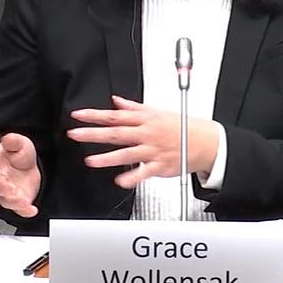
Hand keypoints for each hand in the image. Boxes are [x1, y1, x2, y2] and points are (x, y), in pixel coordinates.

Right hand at [0, 133, 40, 217]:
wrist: (26, 166)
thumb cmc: (17, 155)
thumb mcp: (19, 143)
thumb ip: (13, 141)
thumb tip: (6, 140)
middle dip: (3, 189)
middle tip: (10, 189)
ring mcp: (7, 193)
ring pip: (5, 200)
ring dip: (13, 202)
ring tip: (22, 202)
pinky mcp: (18, 200)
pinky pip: (19, 209)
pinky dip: (25, 212)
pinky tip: (31, 210)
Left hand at [67, 95, 218, 188]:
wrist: (206, 142)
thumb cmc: (182, 127)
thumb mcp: (158, 112)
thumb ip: (134, 108)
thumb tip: (116, 101)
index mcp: (145, 119)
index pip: (116, 116)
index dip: (95, 115)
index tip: (78, 115)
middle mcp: (147, 134)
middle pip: (117, 133)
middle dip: (94, 134)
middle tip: (75, 134)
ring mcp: (153, 150)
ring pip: (127, 153)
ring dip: (108, 157)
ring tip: (90, 160)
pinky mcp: (160, 166)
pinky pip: (144, 173)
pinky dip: (132, 177)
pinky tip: (120, 181)